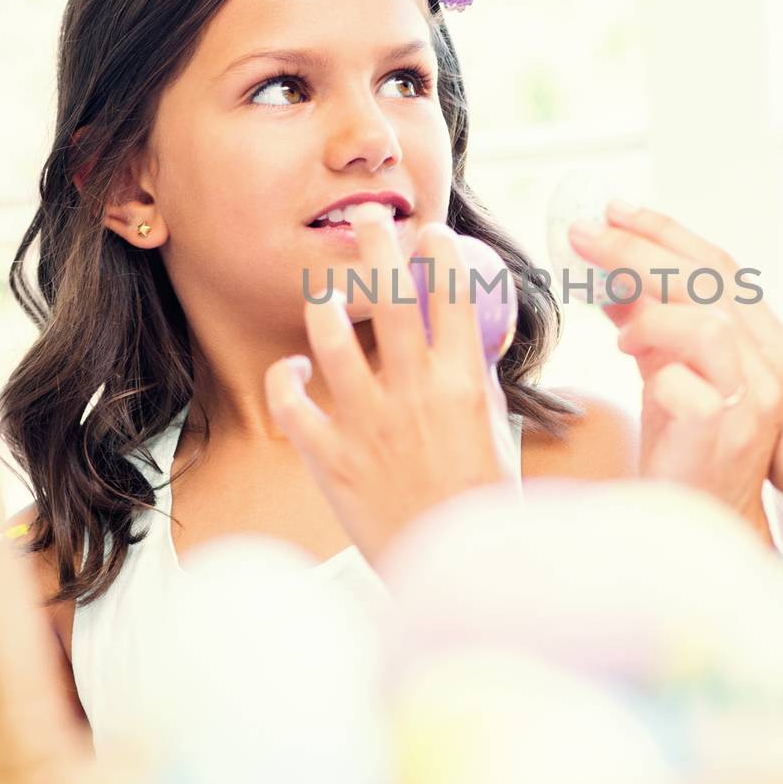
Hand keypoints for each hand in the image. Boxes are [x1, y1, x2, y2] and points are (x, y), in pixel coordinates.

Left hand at [264, 209, 513, 556]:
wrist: (453, 566)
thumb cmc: (481, 499)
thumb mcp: (497, 430)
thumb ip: (479, 379)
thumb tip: (475, 336)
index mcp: (464, 384)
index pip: (455, 296)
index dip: (442, 253)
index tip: (431, 231)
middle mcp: (414, 395)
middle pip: (391, 299)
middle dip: (378, 246)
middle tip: (368, 217)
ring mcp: (367, 425)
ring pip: (331, 340)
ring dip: (325, 304)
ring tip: (326, 290)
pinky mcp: (329, 457)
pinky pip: (292, 404)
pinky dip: (286, 379)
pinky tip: (292, 369)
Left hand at [567, 204, 782, 528]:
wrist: (698, 519)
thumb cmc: (686, 446)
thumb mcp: (666, 368)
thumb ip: (650, 323)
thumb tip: (611, 278)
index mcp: (765, 338)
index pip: (720, 263)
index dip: (666, 230)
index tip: (614, 209)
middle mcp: (773, 363)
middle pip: (709, 282)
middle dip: (639, 251)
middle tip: (583, 235)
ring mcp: (754, 400)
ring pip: (708, 325)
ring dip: (651, 315)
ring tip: (618, 332)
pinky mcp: (724, 433)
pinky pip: (686, 383)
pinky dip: (654, 368)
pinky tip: (633, 368)